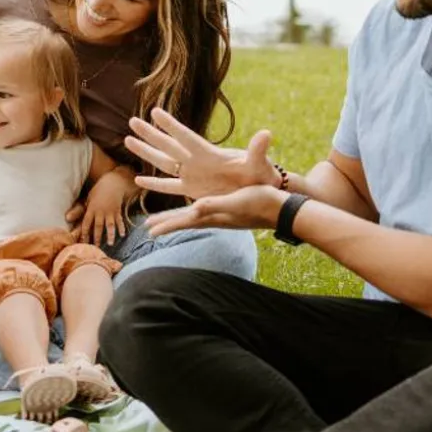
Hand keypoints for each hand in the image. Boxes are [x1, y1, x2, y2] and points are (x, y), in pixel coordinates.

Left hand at [78, 169, 133, 245]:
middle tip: (95, 248)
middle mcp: (100, 211)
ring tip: (110, 244)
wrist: (112, 183)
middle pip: (98, 226)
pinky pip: (119, 221)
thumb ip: (79, 210)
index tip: (82, 242)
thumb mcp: (87, 199)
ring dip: (110, 234)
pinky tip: (122, 235)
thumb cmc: (98, 192)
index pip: (86, 223)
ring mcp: (110, 211)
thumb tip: (66, 218)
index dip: (84, 232)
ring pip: (110, 224)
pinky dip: (121, 228)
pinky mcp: (118, 211)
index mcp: (91, 209)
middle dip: (97, 237)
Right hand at [126, 108, 279, 200]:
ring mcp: (193, 175)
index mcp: (210, 154)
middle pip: (168, 146)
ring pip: (163, 163)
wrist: (261, 191)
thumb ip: (257, 151)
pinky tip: (138, 181)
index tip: (155, 111)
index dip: (171, 125)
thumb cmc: (262, 176)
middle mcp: (197, 161)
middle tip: (132, 121)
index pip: (186, 137)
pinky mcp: (193, 189)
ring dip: (146, 153)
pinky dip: (153, 184)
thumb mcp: (259, 164)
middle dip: (150, 134)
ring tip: (127, 139)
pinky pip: (169, 186)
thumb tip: (266, 134)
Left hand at [145, 186, 286, 237]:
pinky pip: (207, 211)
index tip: (148, 230)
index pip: (184, 221)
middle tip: (148, 227)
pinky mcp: (231, 210)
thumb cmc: (261, 202)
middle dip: (167, 223)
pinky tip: (196, 210)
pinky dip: (196, 210)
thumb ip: (215, 204)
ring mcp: (223, 215)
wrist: (283, 208)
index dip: (166, 224)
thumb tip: (195, 207)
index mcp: (213, 216)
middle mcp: (216, 217)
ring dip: (179, 218)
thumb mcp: (236, 201)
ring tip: (165, 220)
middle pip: (186, 221)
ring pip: (195, 217)